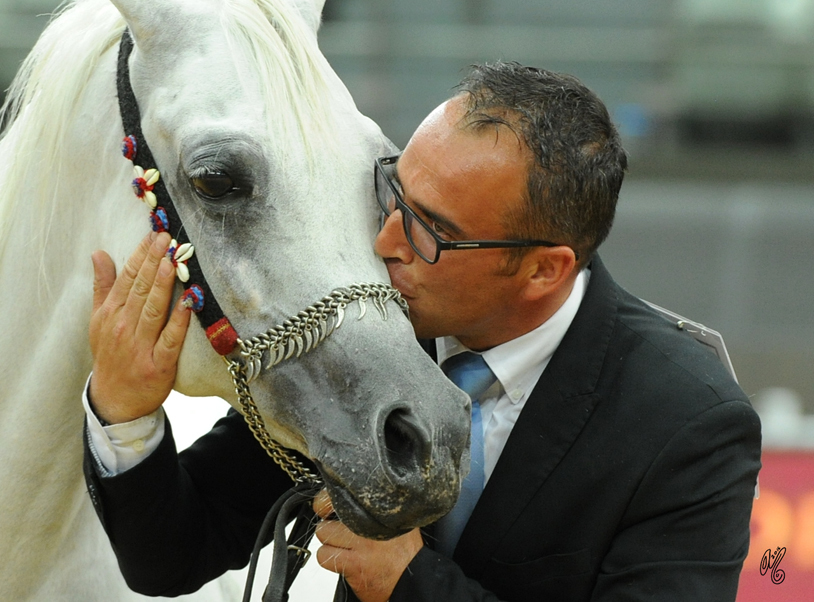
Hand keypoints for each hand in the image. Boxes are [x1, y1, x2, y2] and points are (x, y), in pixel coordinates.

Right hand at [88, 232, 190, 423]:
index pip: (126, 278)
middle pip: (140, 289)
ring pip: (153, 310)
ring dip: (162, 285)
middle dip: (153, 261)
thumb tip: (99, 253)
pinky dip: (179, 321)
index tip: (153, 234)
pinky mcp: (159, 365)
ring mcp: (140, 346)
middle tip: (166, 238)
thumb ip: (103, 286)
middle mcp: (123, 327)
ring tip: (172, 261)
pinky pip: (170, 339)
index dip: (141, 255)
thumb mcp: (99, 319)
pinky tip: (188, 303)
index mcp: (110, 314)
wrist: (114, 399)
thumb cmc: (110, 354)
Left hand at [313, 490, 423, 601]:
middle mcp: (370, 520)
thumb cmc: (406, 550)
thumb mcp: (399, 517)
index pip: (343, 490)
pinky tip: (344, 560)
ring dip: (329, 541)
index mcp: (380, 505)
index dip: (331, 498)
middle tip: (340, 531)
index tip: (329, 505)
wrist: (414, 577)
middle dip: (331, 521)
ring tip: (343, 546)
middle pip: (329, 509)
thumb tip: (357, 493)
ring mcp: (361, 541)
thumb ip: (381, 503)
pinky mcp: (353, 563)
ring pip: (323, 532)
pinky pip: (324, 556)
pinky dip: (329, 559)